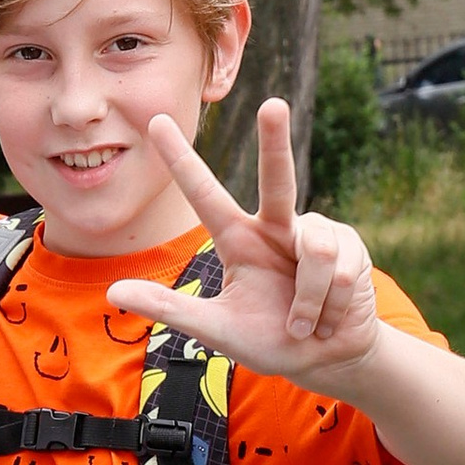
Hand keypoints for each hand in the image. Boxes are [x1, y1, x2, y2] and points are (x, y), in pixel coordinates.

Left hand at [109, 99, 382, 393]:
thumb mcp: (216, 328)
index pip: (204, 193)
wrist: (326, 360)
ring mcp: (316, 232)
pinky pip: (339, 270)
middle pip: (277, 177)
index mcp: (238, 239)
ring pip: (314, 250)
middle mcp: (276, 226)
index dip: (180, 158)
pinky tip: (329, 317)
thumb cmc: (270, 340)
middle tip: (272, 105)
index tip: (155, 121)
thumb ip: (169, 308)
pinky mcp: (350, 245)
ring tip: (304, 324)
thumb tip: (114, 292)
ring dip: (307, 302)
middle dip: (276, 141)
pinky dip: (328, 306)